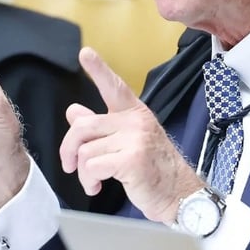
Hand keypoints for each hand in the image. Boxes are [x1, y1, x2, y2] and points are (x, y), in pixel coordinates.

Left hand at [61, 47, 202, 222]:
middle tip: (70, 165)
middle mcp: (135, 121)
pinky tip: (97, 187)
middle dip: (69, 149)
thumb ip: (100, 127)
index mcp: (135, 114)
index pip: (114, 87)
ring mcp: (135, 139)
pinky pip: (92, 166)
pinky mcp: (132, 159)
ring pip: (85, 151)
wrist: (180, 196)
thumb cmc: (154, 171)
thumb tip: (74, 112)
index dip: (98, 69)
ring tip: (94, 181)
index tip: (85, 53)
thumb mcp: (128, 144)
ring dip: (83, 172)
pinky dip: (88, 181)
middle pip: (82, 126)